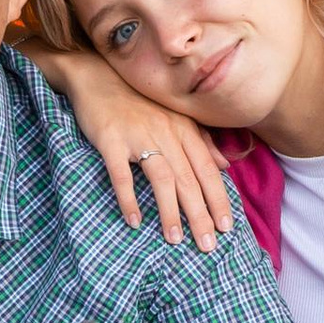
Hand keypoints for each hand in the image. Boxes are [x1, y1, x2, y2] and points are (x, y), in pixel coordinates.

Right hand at [45, 46, 236, 247]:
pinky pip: (122, 173)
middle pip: (189, 179)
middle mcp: (166, 132)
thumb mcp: (173, 116)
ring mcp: (138, 135)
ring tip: (174, 239)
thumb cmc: (137, 101)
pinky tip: (133, 221)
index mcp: (183, 129)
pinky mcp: (111, 140)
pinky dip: (128, 198)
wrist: (97, 76)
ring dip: (170, 212)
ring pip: (162, 179)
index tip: (226, 227)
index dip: (218, 199)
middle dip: (200, 215)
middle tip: (207, 246)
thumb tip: (224, 163)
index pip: (207, 169)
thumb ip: (200, 139)